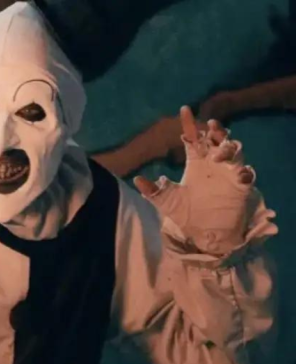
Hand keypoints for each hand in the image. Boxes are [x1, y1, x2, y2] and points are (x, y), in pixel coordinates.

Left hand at [134, 106, 255, 253]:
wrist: (204, 234)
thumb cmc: (186, 214)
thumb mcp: (166, 202)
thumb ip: (153, 191)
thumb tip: (136, 180)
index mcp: (195, 162)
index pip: (192, 138)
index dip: (189, 123)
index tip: (184, 109)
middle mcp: (212, 163)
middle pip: (216, 139)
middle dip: (215, 130)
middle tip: (211, 126)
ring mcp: (228, 173)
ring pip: (234, 150)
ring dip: (229, 147)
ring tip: (220, 153)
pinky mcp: (241, 186)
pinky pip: (247, 174)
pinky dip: (245, 172)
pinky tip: (239, 174)